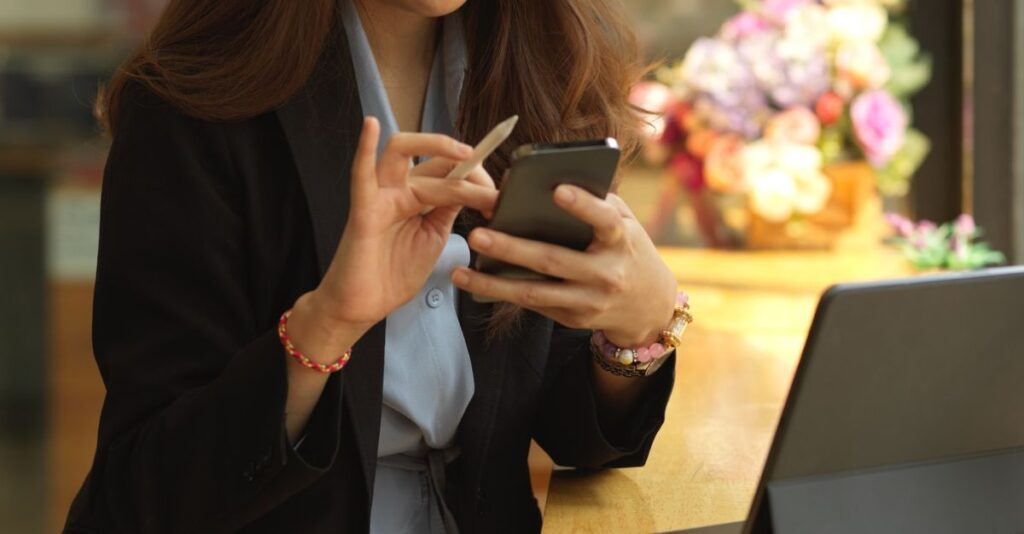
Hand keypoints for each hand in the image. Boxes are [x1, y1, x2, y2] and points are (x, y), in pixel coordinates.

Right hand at [293, 118, 497, 358]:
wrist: (365, 305)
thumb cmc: (393, 273)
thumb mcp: (433, 236)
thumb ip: (448, 209)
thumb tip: (473, 187)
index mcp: (419, 195)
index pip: (451, 169)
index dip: (478, 176)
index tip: (500, 199)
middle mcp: (400, 188)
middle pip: (436, 160)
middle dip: (470, 170)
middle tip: (493, 193)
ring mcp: (381, 195)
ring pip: (402, 150)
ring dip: (436, 145)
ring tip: (464, 153)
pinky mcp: (364, 210)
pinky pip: (361, 174)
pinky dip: (364, 148)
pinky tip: (371, 126)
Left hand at [451, 184, 677, 346]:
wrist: (649, 306)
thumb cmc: (628, 249)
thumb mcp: (625, 223)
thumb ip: (596, 202)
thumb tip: (547, 181)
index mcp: (622, 241)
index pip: (605, 221)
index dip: (583, 205)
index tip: (558, 189)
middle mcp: (607, 273)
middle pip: (554, 260)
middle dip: (513, 248)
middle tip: (479, 234)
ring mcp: (589, 300)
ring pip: (535, 292)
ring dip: (493, 284)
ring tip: (460, 272)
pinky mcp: (573, 318)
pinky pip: (532, 304)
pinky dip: (501, 293)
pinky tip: (474, 282)